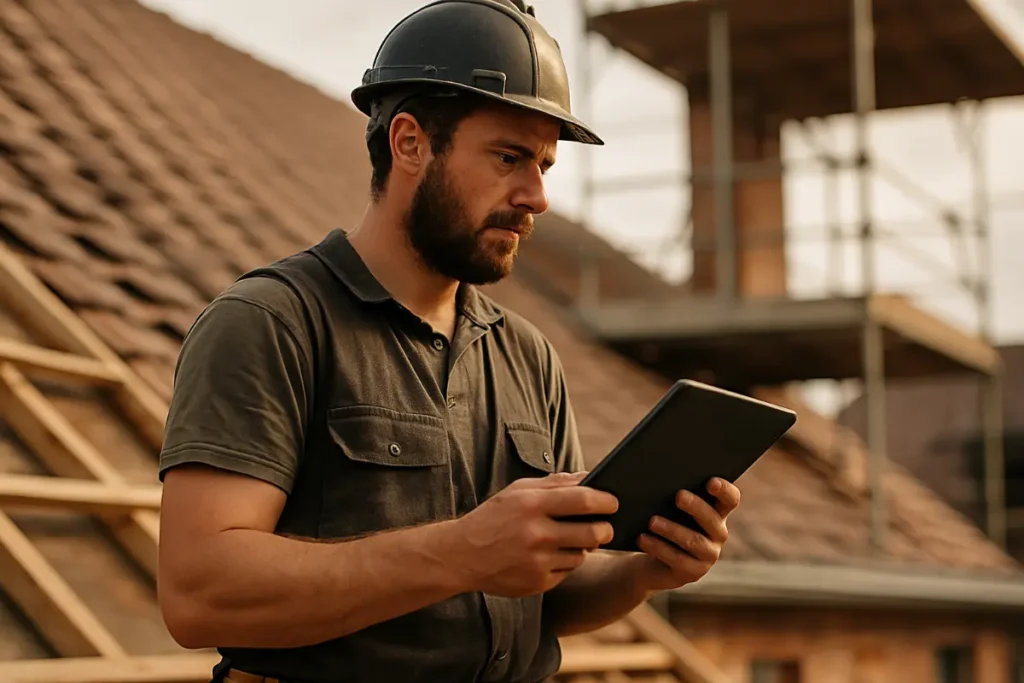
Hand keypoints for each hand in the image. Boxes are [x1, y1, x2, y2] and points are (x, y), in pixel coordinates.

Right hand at [449, 472, 618, 597]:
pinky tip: (549, 556)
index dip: (606, 500)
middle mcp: (537, 534)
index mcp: (532, 504)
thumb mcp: (518, 492)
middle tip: (605, 526)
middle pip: (593, 532)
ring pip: (583, 554)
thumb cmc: (494, 517)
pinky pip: (568, 571)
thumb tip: (590, 477)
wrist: (461, 555)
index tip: (614, 501)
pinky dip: (565, 563)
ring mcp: (538, 561)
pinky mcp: (538, 583)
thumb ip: (554, 483)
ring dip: (583, 547)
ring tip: (568, 539)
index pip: (585, 500)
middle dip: (605, 528)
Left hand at [629, 477, 740, 592]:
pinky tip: (643, 539)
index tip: (711, 482)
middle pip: (712, 519)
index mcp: (717, 512)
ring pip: (694, 541)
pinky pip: (678, 560)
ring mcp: (708, 555)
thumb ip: (672, 492)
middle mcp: (718, 534)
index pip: (730, 499)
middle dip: (696, 506)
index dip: (724, 490)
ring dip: (672, 529)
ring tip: (652, 521)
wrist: (651, 557)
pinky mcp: (693, 573)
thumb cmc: (663, 521)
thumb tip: (660, 477)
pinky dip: (659, 548)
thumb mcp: (668, 506)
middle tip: (678, 495)